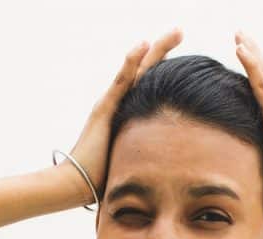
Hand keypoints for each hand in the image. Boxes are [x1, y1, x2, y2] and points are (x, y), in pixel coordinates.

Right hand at [59, 27, 184, 204]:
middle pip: (146, 70)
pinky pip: (122, 82)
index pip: (149, 84)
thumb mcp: (134, 160)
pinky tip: (143, 45)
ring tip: (175, 32)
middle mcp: (118, 103)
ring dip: (155, 49)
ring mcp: (110, 103)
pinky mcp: (104, 110)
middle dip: (163, 49)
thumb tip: (173, 165)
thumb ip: (149, 155)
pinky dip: (132, 62)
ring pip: (137, 70)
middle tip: (180, 30)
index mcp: (127, 113)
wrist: (76, 184)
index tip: (185, 55)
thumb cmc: (104, 178)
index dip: (165, 67)